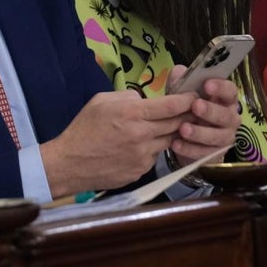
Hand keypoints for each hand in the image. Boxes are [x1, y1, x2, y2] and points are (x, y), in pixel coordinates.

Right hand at [40, 89, 197, 197]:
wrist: (69, 164)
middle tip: (192, 110)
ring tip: (162, 127)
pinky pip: (154, 156)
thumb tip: (146, 100)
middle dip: (185, 116)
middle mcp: (141, 136)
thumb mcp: (101, 101)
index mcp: (131, 114)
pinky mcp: (140, 171)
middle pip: (176, 124)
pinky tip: (139, 146)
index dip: (187, 100)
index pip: (171, 106)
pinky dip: (152, 149)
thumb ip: (128, 97)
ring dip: (168, 133)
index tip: (196, 96)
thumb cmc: (83, 129)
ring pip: (167, 141)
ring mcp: (142, 156)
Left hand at [166, 64, 241, 161]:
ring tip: (183, 129)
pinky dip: (190, 149)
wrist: (186, 138)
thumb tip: (179, 71)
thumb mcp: (182, 94)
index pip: (230, 91)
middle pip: (226, 115)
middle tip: (195, 106)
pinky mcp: (215, 154)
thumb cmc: (187, 109)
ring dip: (200, 132)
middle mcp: (230, 117)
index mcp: (225, 99)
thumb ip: (181, 82)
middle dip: (211, 111)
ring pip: (217, 136)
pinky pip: (205, 153)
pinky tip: (176, 144)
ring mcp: (225, 137)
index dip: (221, 87)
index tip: (207, 85)